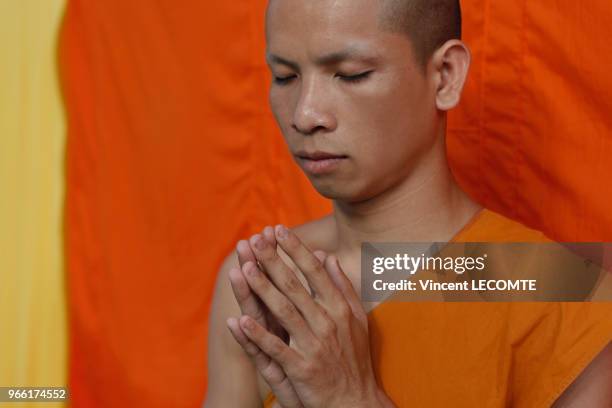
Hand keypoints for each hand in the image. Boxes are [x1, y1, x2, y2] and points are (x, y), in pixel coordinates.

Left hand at [230, 225, 393, 407]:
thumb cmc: (355, 357)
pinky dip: (258, 335)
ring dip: (261, 289)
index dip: (296, 249)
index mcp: (339, 308)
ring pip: (283, 311)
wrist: (357, 401)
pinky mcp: (301, 369)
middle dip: (272, 261)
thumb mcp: (357, 318)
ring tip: (243, 269)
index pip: (314, 272)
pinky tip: (240, 320)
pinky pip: (276, 349)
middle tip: (254, 240)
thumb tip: (327, 256)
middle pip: (294, 286)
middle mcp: (327, 323)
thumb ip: (342, 286)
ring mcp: (314, 345)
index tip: (279, 229)